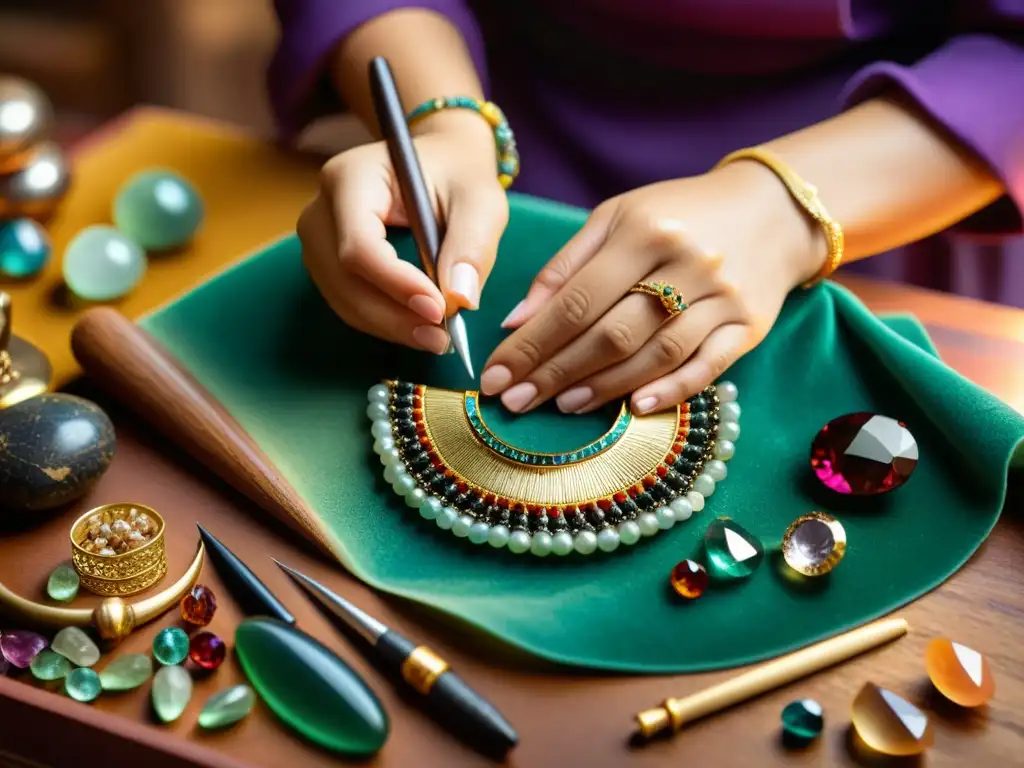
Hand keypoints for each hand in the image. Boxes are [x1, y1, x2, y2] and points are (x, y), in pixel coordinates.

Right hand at [297, 111, 507, 353]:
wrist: (438, 165)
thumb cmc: (458, 175)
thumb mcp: (480, 200)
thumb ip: (473, 245)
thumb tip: (460, 300)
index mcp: (351, 177)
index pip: (359, 245)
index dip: (396, 284)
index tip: (439, 309)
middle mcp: (320, 209)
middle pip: (344, 278)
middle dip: (394, 316)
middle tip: (442, 338)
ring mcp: (317, 239)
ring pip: (342, 299)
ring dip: (389, 326)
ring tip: (437, 338)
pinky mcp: (326, 263)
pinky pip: (347, 303)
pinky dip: (382, 322)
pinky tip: (418, 328)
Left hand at [480, 162, 822, 414]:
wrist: (771, 210)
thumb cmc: (677, 214)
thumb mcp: (615, 219)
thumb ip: (564, 268)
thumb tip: (516, 322)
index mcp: (644, 231)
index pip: (575, 300)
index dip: (531, 343)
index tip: (496, 375)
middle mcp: (687, 263)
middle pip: (611, 333)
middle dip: (556, 372)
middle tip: (516, 401)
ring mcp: (723, 298)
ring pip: (656, 355)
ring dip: (604, 387)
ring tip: (562, 405)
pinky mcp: (750, 326)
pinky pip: (707, 367)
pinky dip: (669, 391)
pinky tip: (633, 409)